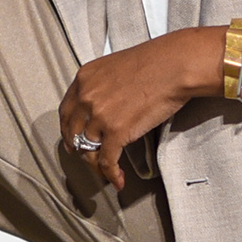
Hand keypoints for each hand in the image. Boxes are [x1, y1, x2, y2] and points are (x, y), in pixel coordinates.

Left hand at [59, 30, 216, 191]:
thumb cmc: (156, 62)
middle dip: (80, 149)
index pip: (66, 111)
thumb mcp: (115, 66)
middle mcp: (87, 97)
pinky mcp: (117, 132)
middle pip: (73, 133)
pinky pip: (107, 161)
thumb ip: (101, 85)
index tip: (72, 138)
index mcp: (85, 79)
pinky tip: (118, 179)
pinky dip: (112, 174)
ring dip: (97, 164)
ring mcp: (100, 116)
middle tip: (86, 157)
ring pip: (89, 150)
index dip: (68, 129)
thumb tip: (102, 105)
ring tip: (106, 170)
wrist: (175, 65)